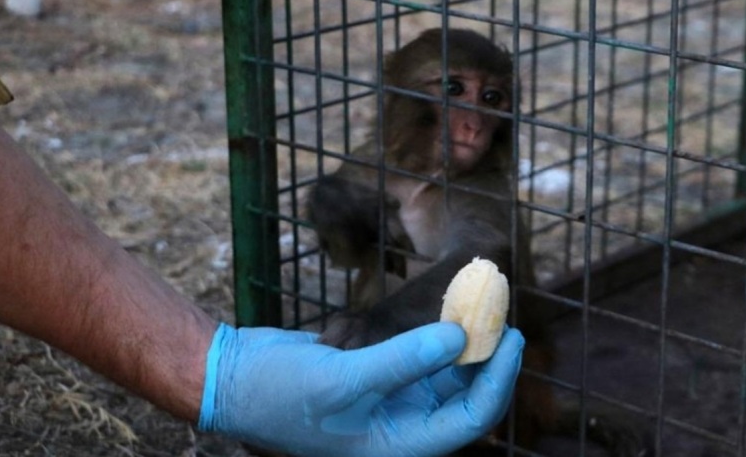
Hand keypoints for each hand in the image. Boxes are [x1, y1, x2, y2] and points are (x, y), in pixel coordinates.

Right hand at [199, 322, 523, 456]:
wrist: (234, 376)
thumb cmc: (280, 391)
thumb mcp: (344, 379)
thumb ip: (404, 360)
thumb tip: (461, 338)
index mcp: (399, 446)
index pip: (469, 419)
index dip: (497, 380)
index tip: (512, 336)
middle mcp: (402, 428)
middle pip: (465, 395)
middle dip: (487, 357)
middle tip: (500, 312)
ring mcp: (392, 402)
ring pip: (446, 373)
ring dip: (464, 342)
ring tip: (478, 304)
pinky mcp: (380, 377)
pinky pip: (421, 357)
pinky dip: (434, 335)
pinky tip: (444, 310)